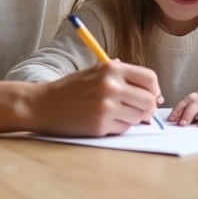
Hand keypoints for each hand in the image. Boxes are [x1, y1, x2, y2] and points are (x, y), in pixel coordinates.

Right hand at [30, 60, 162, 136]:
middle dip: (147, 108)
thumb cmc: (70, 89)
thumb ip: (121, 75)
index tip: (151, 96)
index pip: (149, 78)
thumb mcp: (95, 71)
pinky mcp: (100, 125)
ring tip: (115, 114)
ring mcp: (106, 107)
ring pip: (138, 117)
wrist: (43, 104)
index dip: (154, 90)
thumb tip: (151, 89)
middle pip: (149, 101)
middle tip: (139, 111)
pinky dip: (118, 127)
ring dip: (132, 118)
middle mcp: (111, 86)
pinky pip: (124, 129)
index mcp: (112, 69)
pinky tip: (104, 121)